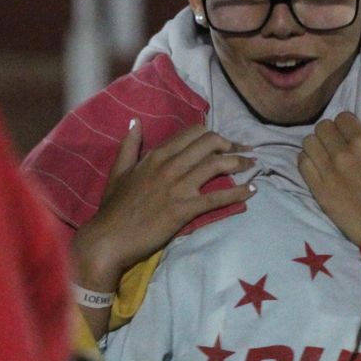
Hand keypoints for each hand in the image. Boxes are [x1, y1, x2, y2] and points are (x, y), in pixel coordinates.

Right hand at [73, 121, 254, 290]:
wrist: (108, 239)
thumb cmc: (113, 208)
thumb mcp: (118, 171)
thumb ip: (129, 145)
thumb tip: (135, 121)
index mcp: (155, 156)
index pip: (192, 133)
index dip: (213, 134)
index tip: (225, 142)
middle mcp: (169, 166)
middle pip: (209, 143)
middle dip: (231, 145)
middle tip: (244, 153)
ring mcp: (178, 187)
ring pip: (216, 164)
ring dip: (239, 163)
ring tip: (252, 167)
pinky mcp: (184, 209)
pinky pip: (217, 197)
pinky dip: (239, 192)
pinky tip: (252, 190)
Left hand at [298, 108, 360, 245]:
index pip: (342, 117)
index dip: (348, 123)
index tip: (352, 134)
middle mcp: (341, 154)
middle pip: (323, 127)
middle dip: (331, 131)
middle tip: (339, 143)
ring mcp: (326, 172)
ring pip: (309, 142)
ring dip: (318, 144)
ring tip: (327, 154)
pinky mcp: (317, 190)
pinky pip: (302, 163)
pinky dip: (308, 160)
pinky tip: (319, 166)